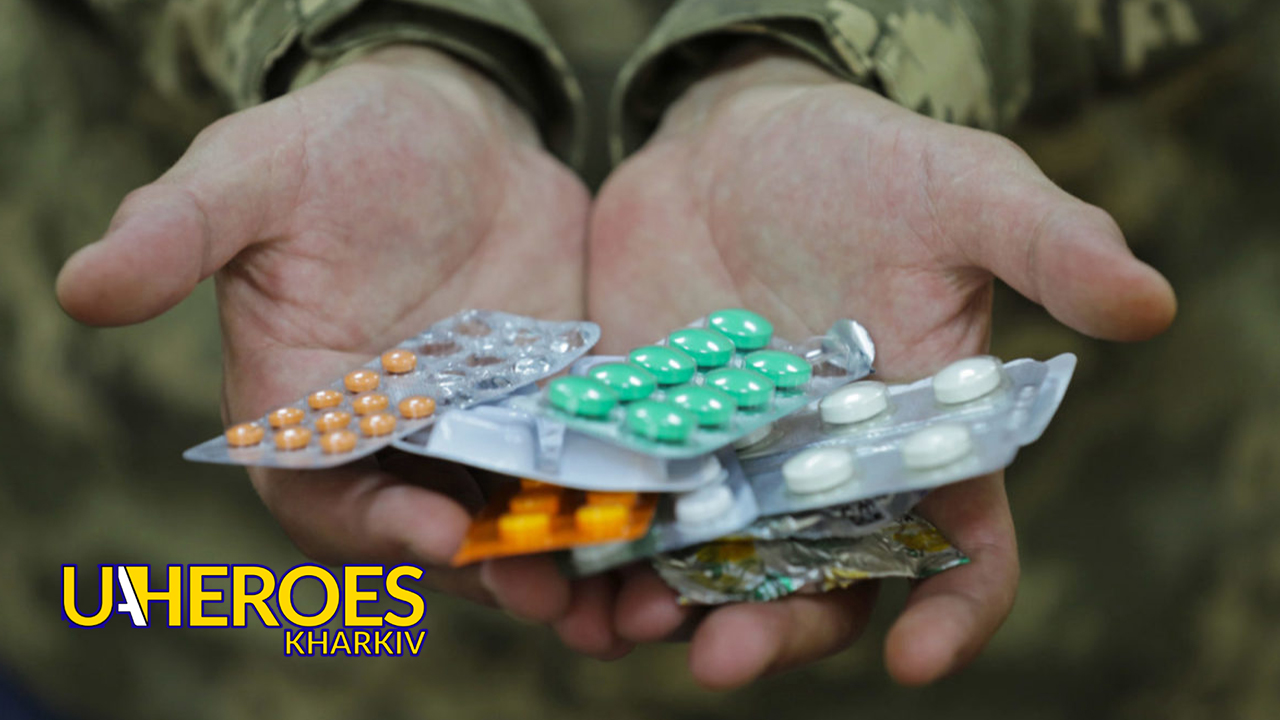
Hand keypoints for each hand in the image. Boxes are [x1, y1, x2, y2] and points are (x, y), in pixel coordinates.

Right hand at [56, 46, 602, 637]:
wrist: (447, 127)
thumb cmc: (333, 149)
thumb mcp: (251, 174)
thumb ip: (179, 231)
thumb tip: (81, 287)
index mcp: (304, 413)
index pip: (324, 499)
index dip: (371, 526)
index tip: (432, 533)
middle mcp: (392, 440)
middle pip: (433, 532)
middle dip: (487, 570)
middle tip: (547, 592)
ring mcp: (479, 431)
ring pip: (514, 518)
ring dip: (562, 558)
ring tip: (619, 588)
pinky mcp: (549, 407)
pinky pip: (579, 470)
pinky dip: (613, 499)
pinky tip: (662, 513)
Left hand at [588, 48, 1175, 686]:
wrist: (739, 141)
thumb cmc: (868, 166)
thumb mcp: (964, 189)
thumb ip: (1048, 245)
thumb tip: (1153, 304)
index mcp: (917, 442)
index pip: (959, 550)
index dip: (953, 611)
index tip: (921, 657)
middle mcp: (824, 477)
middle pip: (814, 588)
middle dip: (772, 632)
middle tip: (721, 657)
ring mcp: (728, 465)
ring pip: (705, 571)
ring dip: (662, 613)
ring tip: (615, 624)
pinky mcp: (646, 437)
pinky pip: (621, 512)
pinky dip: (589, 548)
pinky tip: (549, 562)